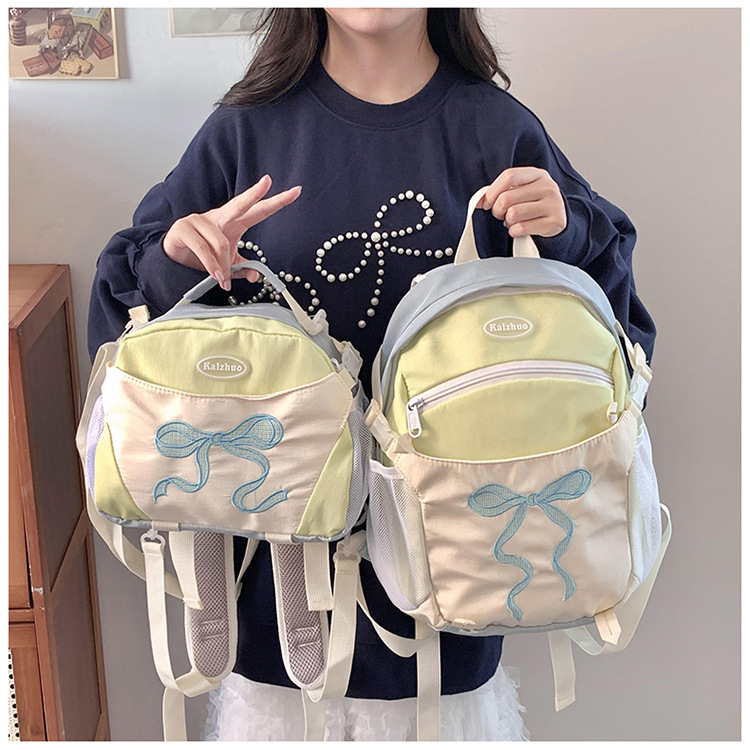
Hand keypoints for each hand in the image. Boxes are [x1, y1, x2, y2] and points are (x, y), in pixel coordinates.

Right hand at [163, 174, 301, 289]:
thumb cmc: (203, 255)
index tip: (295, 192)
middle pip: (240, 204)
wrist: (174, 259)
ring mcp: (200, 220)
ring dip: (224, 266)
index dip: (275, 202)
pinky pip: (203, 249)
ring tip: (223, 280)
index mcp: (233, 222)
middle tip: (267, 182)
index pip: (257, 211)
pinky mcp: (184, 228)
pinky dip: (212, 266)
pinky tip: (216, 276)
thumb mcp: (228, 265)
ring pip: (221, 243)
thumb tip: (257, 276)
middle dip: (254, 193)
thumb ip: (243, 269)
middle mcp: (219, 217)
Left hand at [481, 167, 566, 237]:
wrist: (557, 219)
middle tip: (502, 214)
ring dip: (507, 221)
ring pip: (513, 214)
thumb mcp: (520, 191)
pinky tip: (520, 229)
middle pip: (507, 198)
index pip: (509, 176)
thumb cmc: (533, 204)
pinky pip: (521, 228)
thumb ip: (500, 192)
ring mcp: (553, 204)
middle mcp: (547, 187)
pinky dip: (514, 232)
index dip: (492, 192)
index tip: (487, 203)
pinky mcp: (555, 222)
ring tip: (513, 221)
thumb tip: (478, 202)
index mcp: (537, 174)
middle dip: (497, 210)